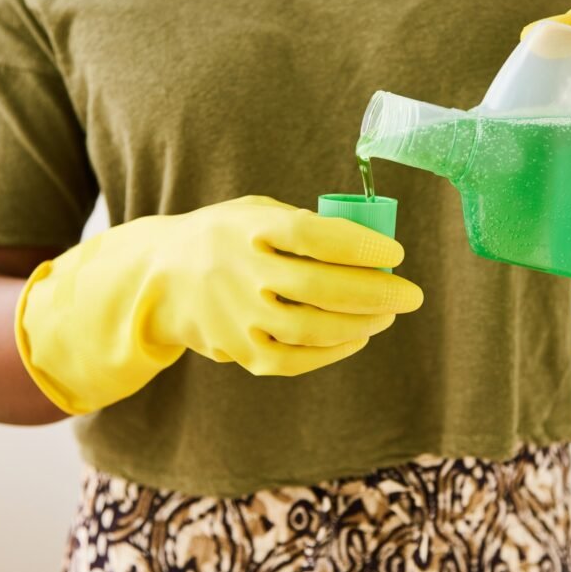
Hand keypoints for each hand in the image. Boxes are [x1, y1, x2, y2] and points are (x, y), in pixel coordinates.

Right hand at [16, 195, 423, 413]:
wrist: (160, 279)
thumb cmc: (228, 238)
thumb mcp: (256, 213)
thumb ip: (303, 226)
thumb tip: (370, 249)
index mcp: (251, 227)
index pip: (314, 236)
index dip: (360, 246)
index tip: (395, 252)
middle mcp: (242, 271)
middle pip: (320, 287)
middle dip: (376, 292)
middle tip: (411, 294)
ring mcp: (239, 315)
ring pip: (312, 328)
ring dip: (360, 323)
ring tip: (387, 315)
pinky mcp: (238, 350)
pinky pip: (294, 359)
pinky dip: (332, 351)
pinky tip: (356, 337)